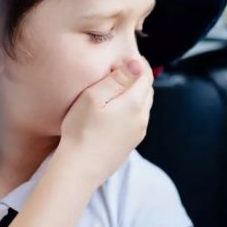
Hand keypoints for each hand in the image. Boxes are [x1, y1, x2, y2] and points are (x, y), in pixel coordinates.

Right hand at [58, 56, 154, 185]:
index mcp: (134, 103)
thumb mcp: (93, 97)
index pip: (145, 74)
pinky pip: (139, 118)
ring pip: (144, 104)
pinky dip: (133, 107)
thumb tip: (137, 63)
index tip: (125, 56)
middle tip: (121, 69)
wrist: (79, 169)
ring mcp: (139, 131)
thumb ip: (117, 79)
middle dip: (138, 76)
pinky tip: (118, 109)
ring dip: (136, 92)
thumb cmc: (81, 130)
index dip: (137, 62)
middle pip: (147, 89)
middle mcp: (142, 117)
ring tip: (118, 87)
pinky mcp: (132, 143)